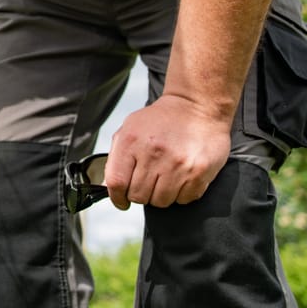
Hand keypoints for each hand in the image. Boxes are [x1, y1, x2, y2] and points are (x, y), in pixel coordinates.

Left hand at [104, 93, 231, 209]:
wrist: (196, 106)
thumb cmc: (161, 120)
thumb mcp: (130, 129)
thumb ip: (116, 157)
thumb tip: (107, 186)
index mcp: (131, 141)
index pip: (116, 182)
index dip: (117, 198)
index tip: (122, 201)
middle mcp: (153, 153)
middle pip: (138, 196)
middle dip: (140, 194)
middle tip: (148, 182)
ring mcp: (177, 164)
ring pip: (161, 201)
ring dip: (161, 195)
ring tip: (166, 177)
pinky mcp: (199, 172)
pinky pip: (184, 199)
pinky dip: (181, 194)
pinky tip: (181, 176)